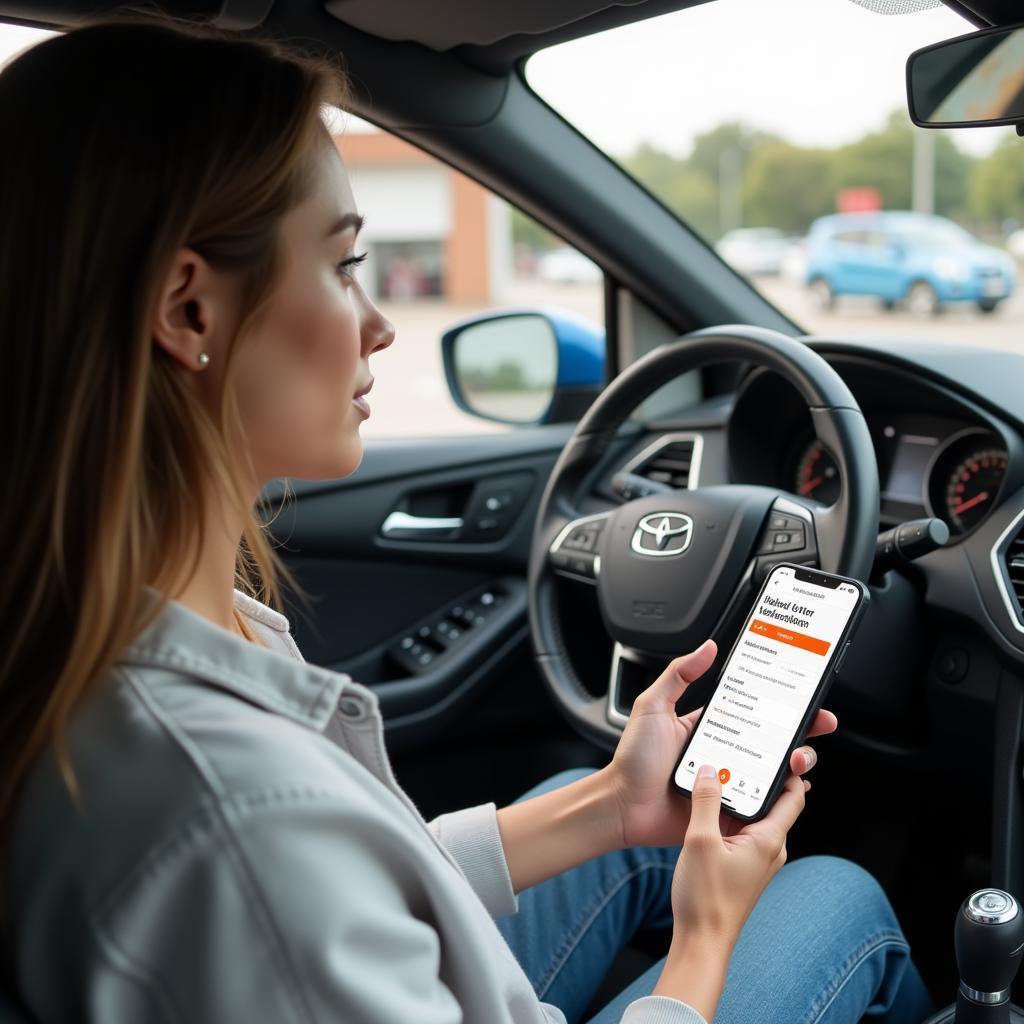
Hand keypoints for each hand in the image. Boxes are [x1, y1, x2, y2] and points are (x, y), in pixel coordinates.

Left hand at [604, 638, 835, 848]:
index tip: (803, 694)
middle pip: (774, 740)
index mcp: (711, 727)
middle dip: (803, 731)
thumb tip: (708, 647)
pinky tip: (793, 788)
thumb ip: (678, 675)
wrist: (623, 806)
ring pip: (776, 772)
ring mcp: (730, 782)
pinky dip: (784, 797)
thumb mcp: (653, 706)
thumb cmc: (633, 758)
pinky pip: (765, 804)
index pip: (754, 711)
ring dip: (796, 763)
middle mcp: (725, 753)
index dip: (781, 704)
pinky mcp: (730, 809)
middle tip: (819, 724)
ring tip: (798, 759)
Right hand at [667, 765, 807, 943]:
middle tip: (743, 752)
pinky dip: (729, 813)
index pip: (792, 796)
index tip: (779, 748)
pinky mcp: (742, 865)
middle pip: (773, 802)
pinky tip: (708, 806)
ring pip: (754, 816)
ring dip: (740, 795)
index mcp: (769, 840)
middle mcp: (770, 849)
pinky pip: (741, 830)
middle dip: (759, 777)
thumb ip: (706, 801)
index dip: (789, 770)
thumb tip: (708, 770)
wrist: (702, 942)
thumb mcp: (700, 841)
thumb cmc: (706, 899)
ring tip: (720, 774)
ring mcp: (756, 858)